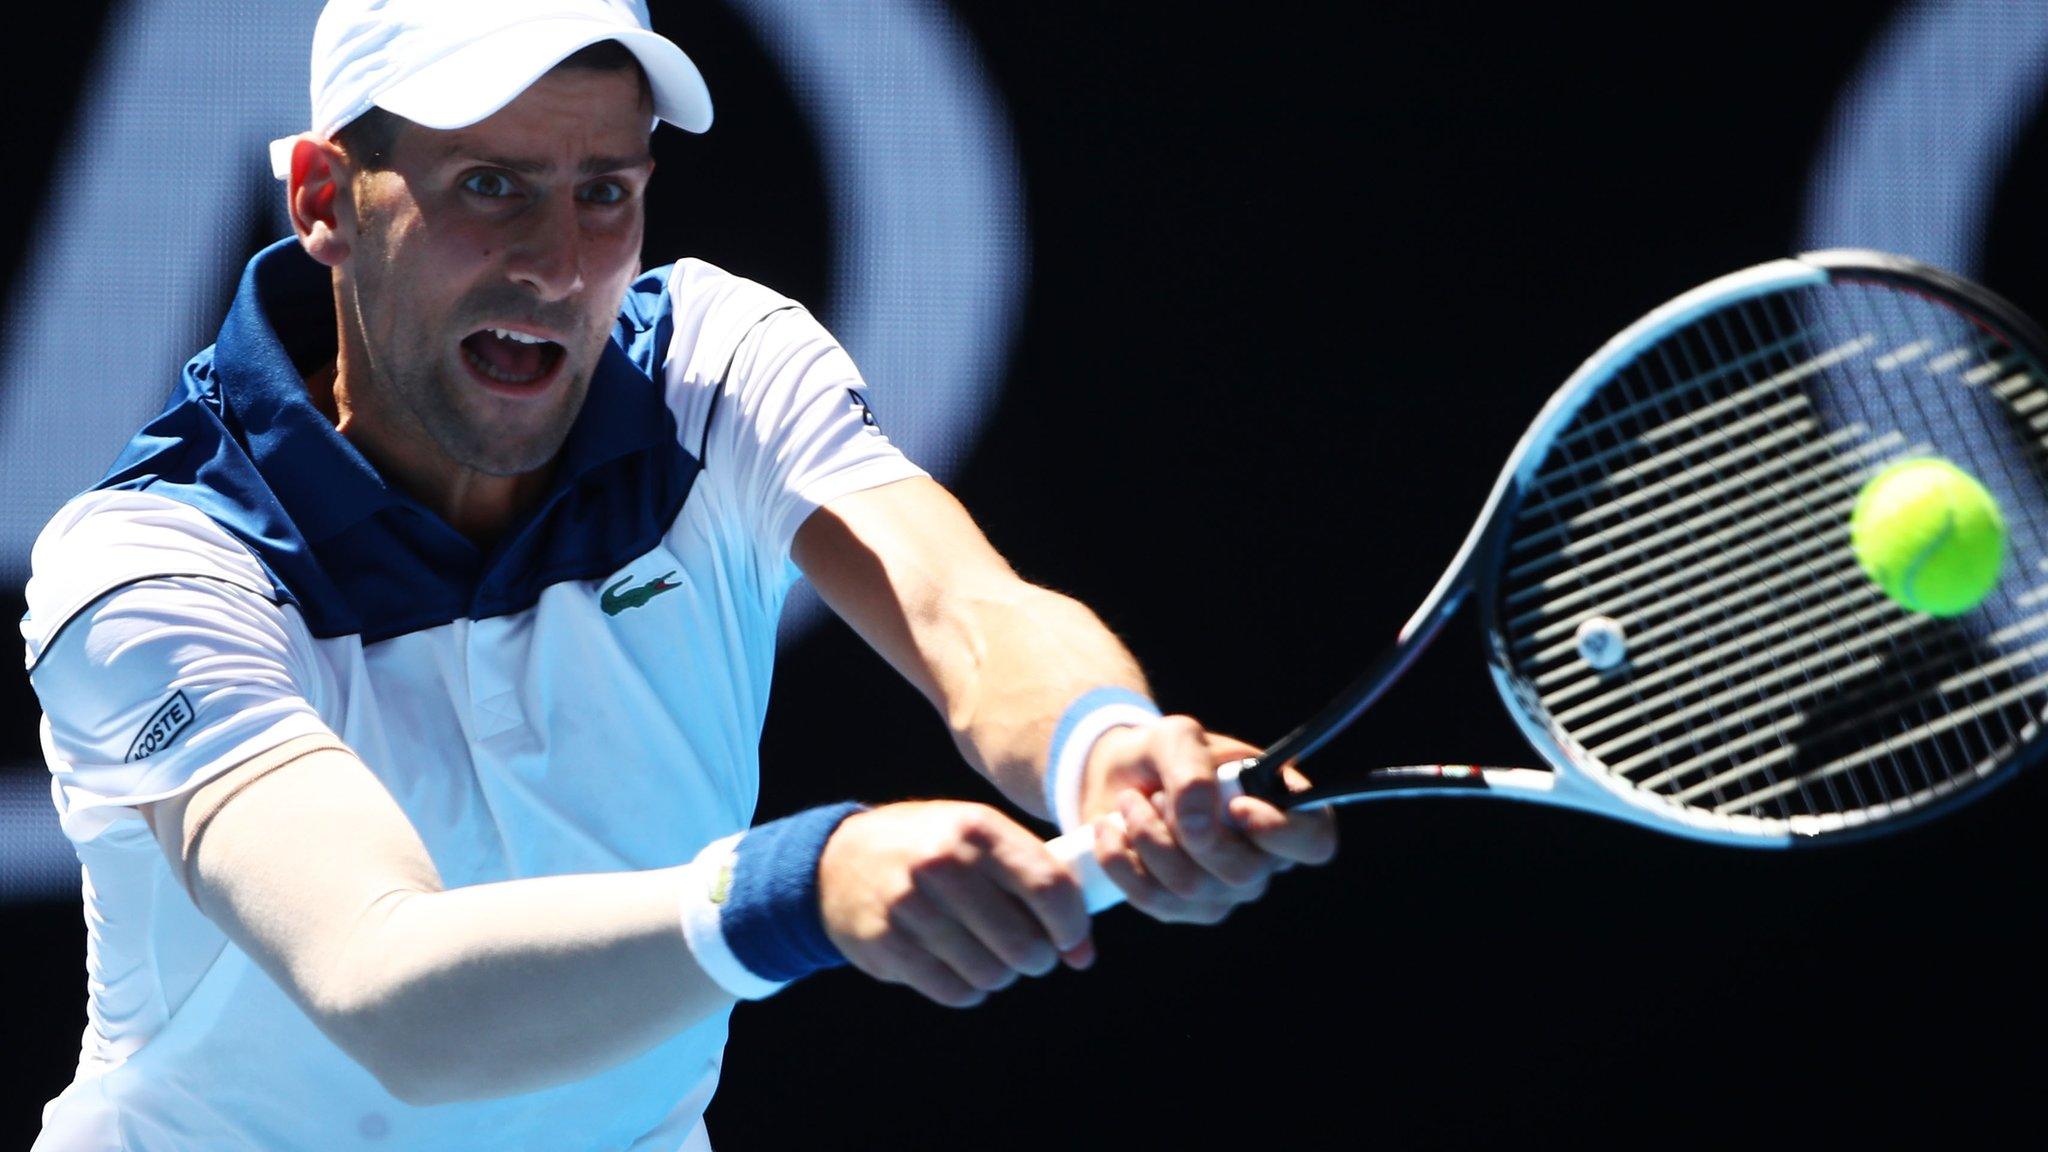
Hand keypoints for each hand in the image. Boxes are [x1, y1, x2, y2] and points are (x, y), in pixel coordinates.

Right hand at [818, 801, 1093, 1007]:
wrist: (838, 861)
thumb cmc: (932, 851)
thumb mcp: (980, 842)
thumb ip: (1036, 883)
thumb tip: (1083, 954)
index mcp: (976, 828)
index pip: (1050, 887)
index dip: (1071, 925)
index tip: (1070, 940)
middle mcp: (942, 862)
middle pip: (1024, 943)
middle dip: (1037, 959)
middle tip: (1028, 953)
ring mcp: (910, 904)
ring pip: (992, 973)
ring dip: (1000, 974)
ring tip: (987, 954)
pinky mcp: (887, 943)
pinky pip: (956, 991)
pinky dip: (968, 988)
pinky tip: (957, 965)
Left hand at [1080, 716, 1337, 922]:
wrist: (1118, 778)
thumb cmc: (1164, 754)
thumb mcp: (1176, 737)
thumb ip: (1192, 767)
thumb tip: (1199, 822)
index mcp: (1284, 810)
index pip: (1315, 842)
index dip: (1282, 833)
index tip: (1236, 807)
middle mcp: (1264, 859)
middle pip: (1243, 873)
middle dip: (1187, 831)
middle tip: (1156, 794)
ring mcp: (1225, 891)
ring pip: (1191, 888)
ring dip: (1147, 838)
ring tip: (1131, 804)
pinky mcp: (1182, 910)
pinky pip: (1153, 900)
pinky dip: (1120, 860)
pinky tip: (1111, 830)